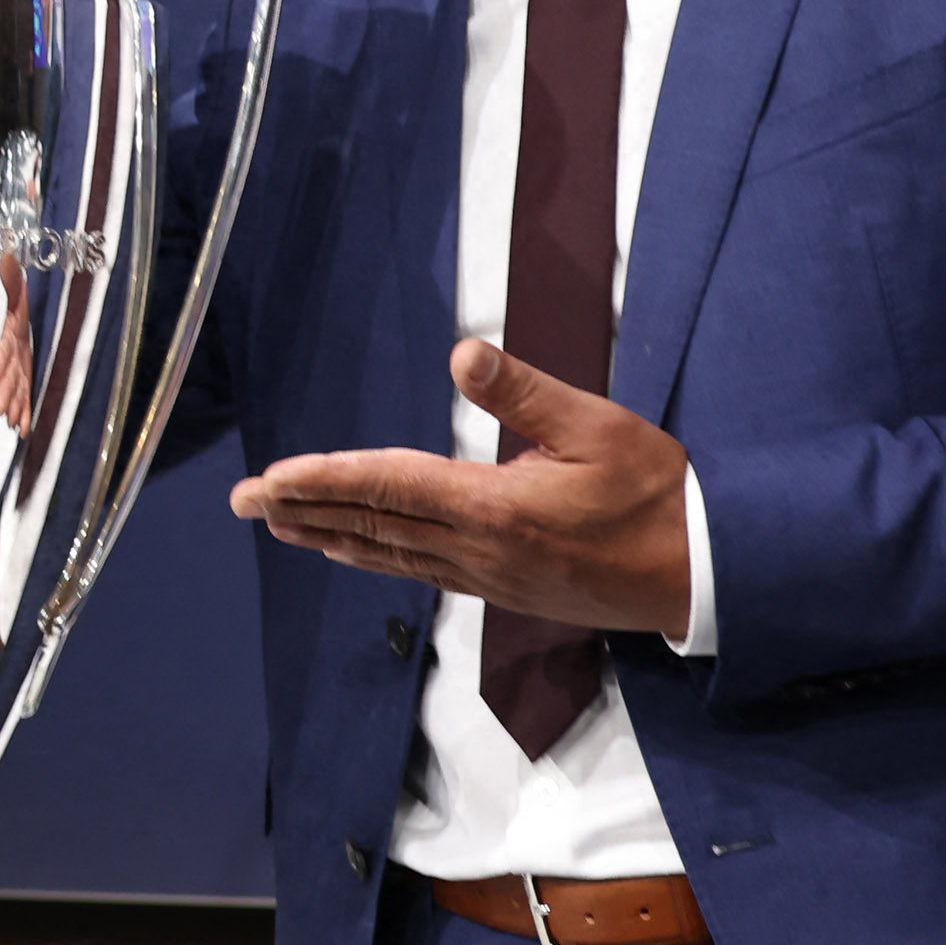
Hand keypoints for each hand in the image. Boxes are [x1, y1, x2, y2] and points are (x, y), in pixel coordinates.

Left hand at [232, 338, 692, 637]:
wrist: (702, 575)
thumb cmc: (659, 496)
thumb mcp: (599, 427)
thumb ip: (526, 392)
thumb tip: (462, 354)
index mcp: (496, 507)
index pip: (390, 485)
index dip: (326, 478)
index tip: (272, 478)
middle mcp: (480, 551)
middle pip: (374, 525)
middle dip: (304, 510)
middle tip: (243, 503)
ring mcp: (490, 578)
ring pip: (390, 555)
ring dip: (330, 536)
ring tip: (280, 525)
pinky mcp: (505, 590)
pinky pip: (420, 571)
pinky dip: (375, 557)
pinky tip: (355, 552)